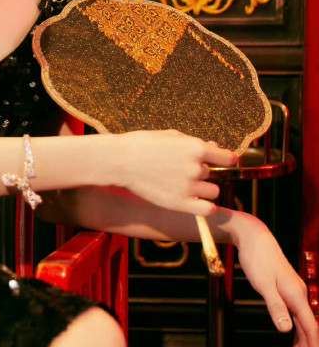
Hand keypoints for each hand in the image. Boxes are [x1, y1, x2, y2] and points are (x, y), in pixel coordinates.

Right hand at [112, 130, 235, 215]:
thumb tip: (214, 146)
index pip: (227, 157)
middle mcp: (196, 167)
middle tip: (179, 171)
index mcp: (195, 147)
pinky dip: (206, 207)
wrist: (118, 161)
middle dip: (200, 172)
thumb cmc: (142, 144)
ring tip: (184, 186)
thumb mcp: (170, 136)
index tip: (222, 161)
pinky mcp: (180, 203)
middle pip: (212, 174)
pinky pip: (207, 209)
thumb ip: (193, 142)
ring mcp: (189, 187)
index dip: (226, 159)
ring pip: (212, 191)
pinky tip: (197, 203)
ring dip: (203, 189)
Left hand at [234, 214, 318, 346]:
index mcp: (297, 296)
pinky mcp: (287, 293)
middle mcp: (300, 297)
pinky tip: (291, 343)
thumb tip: (287, 331)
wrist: (255, 239)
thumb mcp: (263, 285)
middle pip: (308, 331)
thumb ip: (275, 308)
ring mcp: (295, 295)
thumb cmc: (258, 260)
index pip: (310, 329)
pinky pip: (295, 318)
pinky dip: (293, 333)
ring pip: (302, 327)